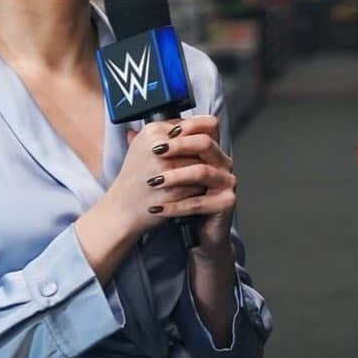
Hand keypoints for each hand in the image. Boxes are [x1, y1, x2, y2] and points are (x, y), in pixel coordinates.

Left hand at [135, 115, 236, 257]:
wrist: (196, 233)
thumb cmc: (181, 198)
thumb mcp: (170, 170)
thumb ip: (158, 149)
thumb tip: (130, 133)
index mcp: (212, 151)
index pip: (209, 125)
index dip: (190, 125)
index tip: (167, 134)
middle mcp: (223, 163)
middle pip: (206, 143)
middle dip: (179, 146)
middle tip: (156, 152)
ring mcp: (227, 183)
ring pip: (202, 172)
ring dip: (175, 176)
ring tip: (154, 182)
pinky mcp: (226, 203)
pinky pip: (198, 203)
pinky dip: (176, 206)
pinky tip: (158, 209)